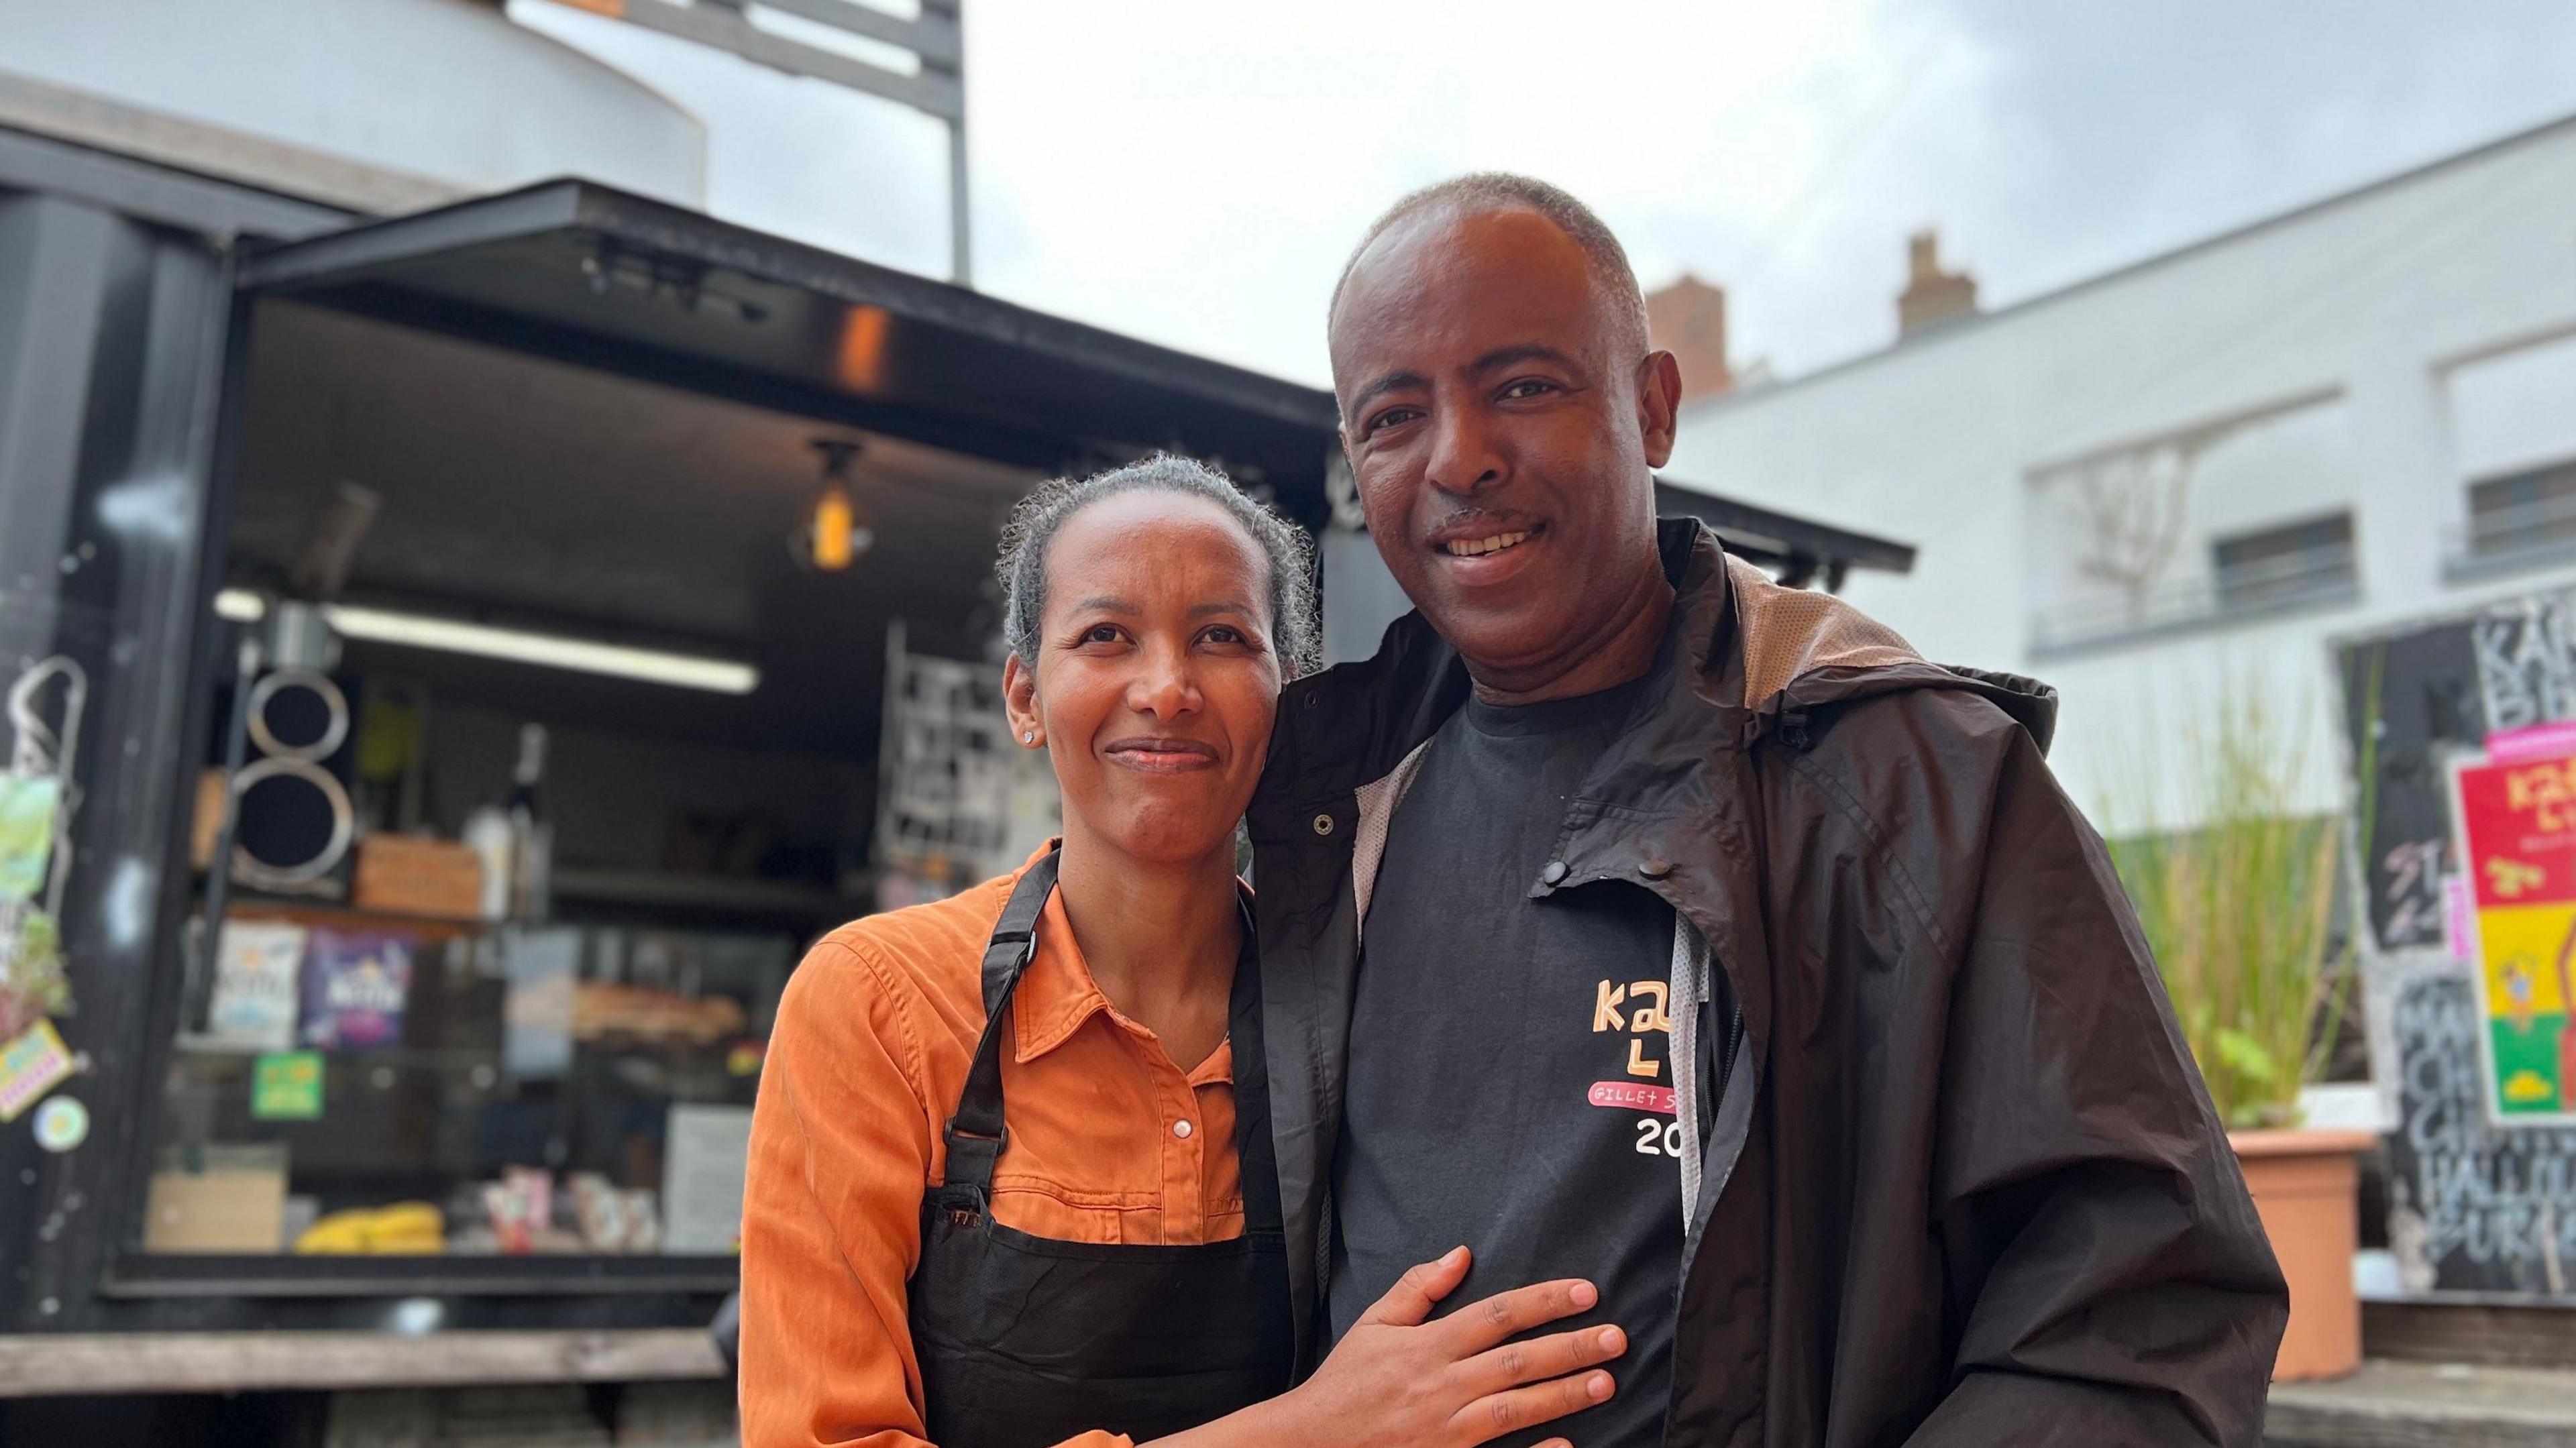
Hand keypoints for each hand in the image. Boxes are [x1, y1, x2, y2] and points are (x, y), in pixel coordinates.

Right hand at [1267, 1246, 1623, 1447]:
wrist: (1311, 1443)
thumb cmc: (1346, 1383)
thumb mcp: (1374, 1324)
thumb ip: (1419, 1287)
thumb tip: (1462, 1253)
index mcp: (1428, 1346)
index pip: (1498, 1314)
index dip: (1545, 1301)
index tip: (1587, 1291)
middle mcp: (1442, 1386)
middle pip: (1517, 1361)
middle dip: (1570, 1347)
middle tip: (1617, 1337)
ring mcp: (1446, 1430)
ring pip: (1515, 1409)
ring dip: (1563, 1395)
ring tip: (1606, 1382)